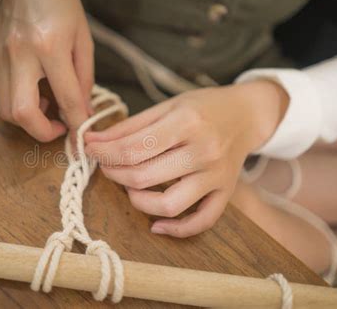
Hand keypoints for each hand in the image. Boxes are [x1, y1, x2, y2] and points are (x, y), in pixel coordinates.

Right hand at [0, 0, 93, 141]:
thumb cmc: (60, 4)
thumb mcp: (83, 39)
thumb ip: (85, 78)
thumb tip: (84, 110)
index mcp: (50, 46)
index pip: (66, 97)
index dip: (77, 123)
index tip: (81, 137)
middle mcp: (20, 55)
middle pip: (22, 113)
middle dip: (43, 132)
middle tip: (60, 128)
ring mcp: (1, 58)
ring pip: (6, 109)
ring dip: (29, 120)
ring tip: (49, 107)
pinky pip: (1, 95)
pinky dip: (19, 104)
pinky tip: (35, 92)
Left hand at [85, 80, 288, 237]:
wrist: (246, 115)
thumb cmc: (203, 108)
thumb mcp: (165, 107)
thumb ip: (127, 127)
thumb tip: (90, 140)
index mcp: (187, 122)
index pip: (132, 147)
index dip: (104, 152)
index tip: (91, 149)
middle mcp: (204, 151)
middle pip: (144, 176)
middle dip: (113, 173)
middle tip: (106, 165)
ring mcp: (216, 176)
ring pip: (169, 205)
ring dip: (137, 201)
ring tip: (130, 186)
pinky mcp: (225, 193)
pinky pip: (201, 222)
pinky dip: (176, 229)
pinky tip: (156, 224)